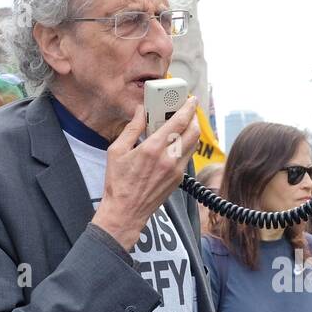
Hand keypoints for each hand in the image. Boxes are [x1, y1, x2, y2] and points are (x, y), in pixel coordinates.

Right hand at [93, 99, 199, 250]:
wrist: (126, 211)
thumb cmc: (118, 182)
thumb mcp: (117, 150)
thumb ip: (132, 128)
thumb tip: (141, 110)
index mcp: (152, 149)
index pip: (179, 122)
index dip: (188, 108)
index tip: (191, 99)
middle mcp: (168, 159)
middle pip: (194, 132)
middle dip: (194, 117)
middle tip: (188, 110)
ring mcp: (176, 170)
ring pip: (193, 144)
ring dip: (192, 131)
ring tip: (183, 123)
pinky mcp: (178, 179)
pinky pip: (187, 156)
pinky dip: (186, 145)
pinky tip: (176, 142)